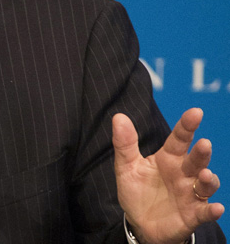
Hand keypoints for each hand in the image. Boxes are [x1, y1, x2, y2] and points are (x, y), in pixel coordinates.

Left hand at [113, 108, 224, 243]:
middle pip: (196, 161)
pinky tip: (216, 208)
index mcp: (168, 159)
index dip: (186, 126)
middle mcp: (183, 174)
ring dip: (208, 180)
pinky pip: (205, 212)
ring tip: (205, 175)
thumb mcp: (126, 167)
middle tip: (204, 144)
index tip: (195, 112)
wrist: (140, 223)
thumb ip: (124, 144)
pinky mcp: (192, 215)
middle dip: (201, 153)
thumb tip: (119, 117)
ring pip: (205, 184)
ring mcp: (190, 194)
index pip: (178, 140)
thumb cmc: (137, 191)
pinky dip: (211, 210)